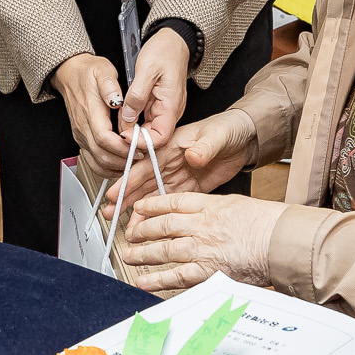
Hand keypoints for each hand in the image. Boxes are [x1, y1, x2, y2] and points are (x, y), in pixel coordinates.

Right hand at [53, 32, 187, 174]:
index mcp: (90, 112)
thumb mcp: (103, 70)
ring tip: (134, 162)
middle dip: (123, 161)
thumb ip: (110, 85)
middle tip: (142, 157)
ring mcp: (81, 136)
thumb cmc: (88, 72)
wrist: (70, 74)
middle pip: (101, 156)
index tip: (139, 147)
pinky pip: (93, 161)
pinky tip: (121, 163)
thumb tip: (117, 99)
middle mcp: (83, 128)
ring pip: (96, 163)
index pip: (104, 139)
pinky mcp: (82, 139)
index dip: (123, 147)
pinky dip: (108, 167)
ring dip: (116, 167)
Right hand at [101, 109, 255, 222]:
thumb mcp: (217, 134)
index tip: (115, 193)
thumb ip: (204, 146)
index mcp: (169, 145)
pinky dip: (156, 216)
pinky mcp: (188, 188)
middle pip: (142, 183)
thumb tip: (193, 155)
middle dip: (125, 199)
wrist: (245, 138)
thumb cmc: (228, 128)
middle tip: (110, 213)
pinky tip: (148, 227)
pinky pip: (168, 205)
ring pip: (152, 196)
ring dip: (137, 210)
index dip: (128, 180)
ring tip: (125, 226)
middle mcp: (168, 162)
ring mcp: (176, 176)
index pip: (145, 164)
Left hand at [116, 192, 286, 294]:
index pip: (173, 202)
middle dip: (142, 229)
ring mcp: (201, 248)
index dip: (153, 205)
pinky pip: (175, 276)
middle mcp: (201, 225)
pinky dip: (156, 280)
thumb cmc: (270, 224)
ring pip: (163, 249)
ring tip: (129, 255)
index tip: (140, 208)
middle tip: (131, 233)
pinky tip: (143, 281)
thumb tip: (205, 217)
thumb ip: (217, 211)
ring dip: (143, 253)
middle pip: (163, 225)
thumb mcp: (239, 205)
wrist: (281, 240)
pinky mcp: (206, 271)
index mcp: (210, 206)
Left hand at [119, 28, 192, 152]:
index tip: (124, 135)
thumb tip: (128, 118)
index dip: (142, 141)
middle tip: (115, 133)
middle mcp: (170, 111)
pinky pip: (147, 119)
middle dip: (135, 138)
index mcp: (171, 105)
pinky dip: (134, 120)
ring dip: (133, 130)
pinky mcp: (158, 104)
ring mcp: (165, 108)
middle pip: (154, 136)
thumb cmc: (164, 51)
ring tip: (116, 125)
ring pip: (148, 129)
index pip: (160, 137)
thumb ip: (137, 95)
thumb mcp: (147, 70)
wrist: (173, 40)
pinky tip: (123, 116)